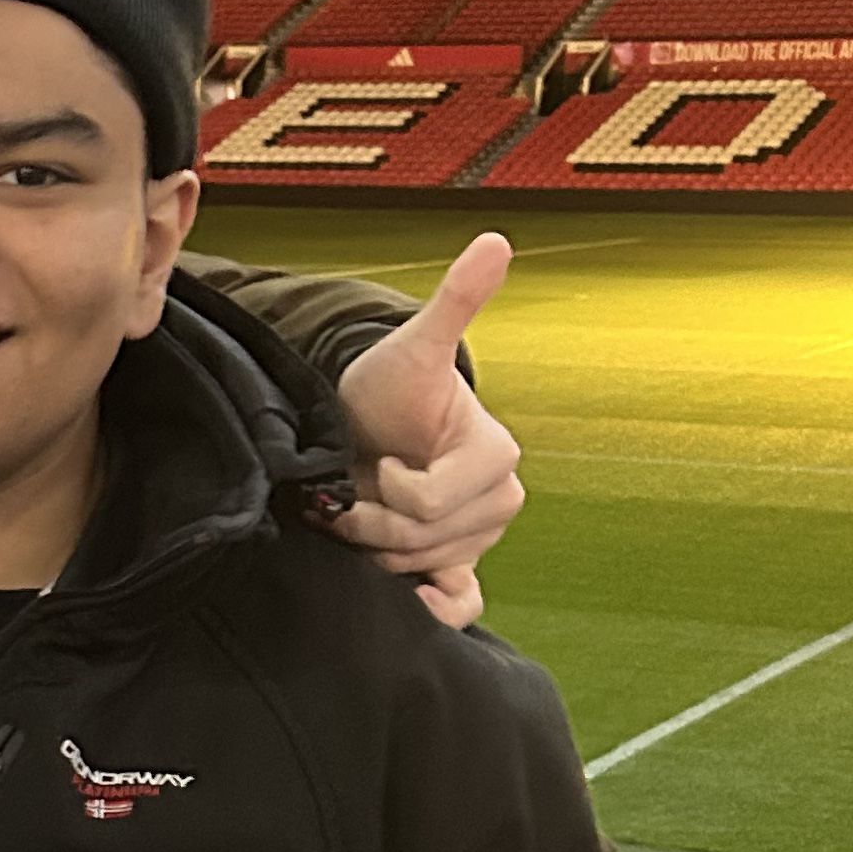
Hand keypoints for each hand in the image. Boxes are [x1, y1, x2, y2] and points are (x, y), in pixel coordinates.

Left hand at [320, 231, 522, 628]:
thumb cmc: (389, 388)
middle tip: (352, 487)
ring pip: (423, 568)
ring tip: (360, 507)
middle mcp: (499, 500)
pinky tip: (415, 605)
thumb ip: (455, 302)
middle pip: (423, 539)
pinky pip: (463, 606)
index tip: (374, 459)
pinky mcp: (459, 568)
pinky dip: (440, 610)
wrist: (368, 424)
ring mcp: (479, 539)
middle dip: (373, 517)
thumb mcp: (414, 346)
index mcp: (497, 455)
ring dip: (376, 545)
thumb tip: (494, 241)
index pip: (431, 500)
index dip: (388, 487)